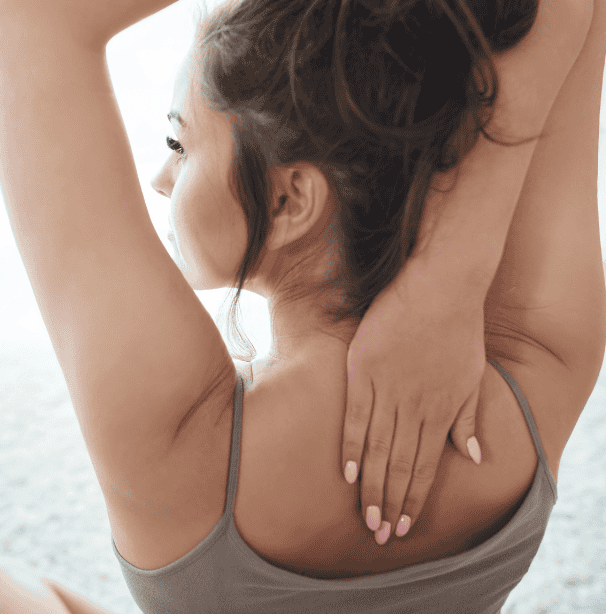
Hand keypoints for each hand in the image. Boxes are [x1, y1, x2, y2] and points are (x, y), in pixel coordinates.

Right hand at [341, 266, 485, 543]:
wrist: (441, 285)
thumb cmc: (459, 327)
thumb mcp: (473, 377)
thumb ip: (468, 418)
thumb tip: (472, 457)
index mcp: (443, 411)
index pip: (425, 466)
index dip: (414, 499)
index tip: (405, 525)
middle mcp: (416, 407)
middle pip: (399, 464)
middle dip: (390, 502)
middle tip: (380, 534)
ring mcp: (388, 389)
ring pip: (377, 448)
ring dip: (371, 485)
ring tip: (364, 515)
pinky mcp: (364, 370)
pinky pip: (355, 416)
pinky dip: (351, 446)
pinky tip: (346, 472)